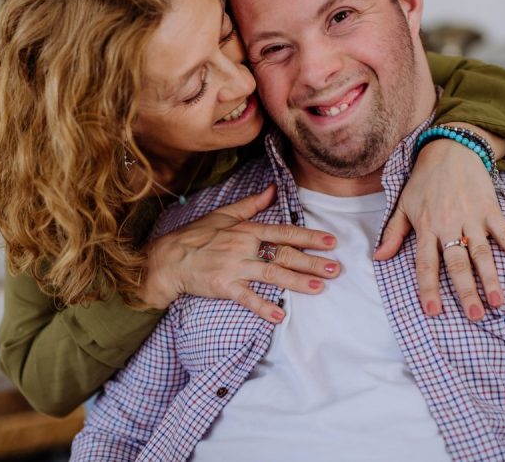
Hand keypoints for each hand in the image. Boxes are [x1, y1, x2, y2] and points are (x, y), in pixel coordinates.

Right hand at [140, 184, 339, 322]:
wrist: (168, 259)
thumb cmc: (196, 236)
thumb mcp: (224, 215)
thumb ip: (252, 204)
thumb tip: (273, 189)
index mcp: (247, 229)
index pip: (284, 232)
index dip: (309, 236)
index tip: (331, 241)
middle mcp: (244, 246)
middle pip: (284, 254)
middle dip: (312, 262)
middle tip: (335, 269)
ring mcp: (234, 266)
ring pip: (272, 274)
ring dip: (297, 282)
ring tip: (319, 288)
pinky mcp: (223, 286)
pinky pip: (247, 298)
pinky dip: (263, 306)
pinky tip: (280, 314)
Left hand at [372, 132, 504, 320]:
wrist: (450, 148)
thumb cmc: (424, 180)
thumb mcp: (403, 204)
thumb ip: (393, 233)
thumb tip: (378, 258)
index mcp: (426, 226)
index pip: (426, 264)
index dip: (429, 288)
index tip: (433, 311)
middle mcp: (449, 224)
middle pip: (458, 263)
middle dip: (466, 291)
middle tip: (474, 316)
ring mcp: (472, 217)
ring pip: (483, 253)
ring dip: (491, 279)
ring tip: (498, 303)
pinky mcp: (491, 209)